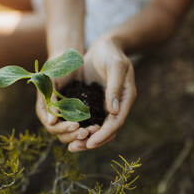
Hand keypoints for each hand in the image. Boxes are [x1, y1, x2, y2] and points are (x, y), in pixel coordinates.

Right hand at [36, 52, 96, 143]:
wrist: (68, 60)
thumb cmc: (57, 67)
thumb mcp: (51, 81)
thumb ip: (50, 100)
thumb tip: (51, 122)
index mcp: (44, 110)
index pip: (52, 127)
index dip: (63, 128)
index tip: (76, 124)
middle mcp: (53, 116)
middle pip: (62, 134)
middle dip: (74, 135)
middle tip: (87, 131)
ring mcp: (65, 116)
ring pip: (72, 133)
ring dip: (83, 134)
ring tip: (95, 130)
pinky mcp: (76, 114)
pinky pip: (82, 125)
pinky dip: (89, 127)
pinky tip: (99, 125)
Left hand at [68, 36, 136, 151]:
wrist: (105, 45)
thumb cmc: (112, 53)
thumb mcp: (116, 67)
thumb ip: (114, 88)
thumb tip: (113, 112)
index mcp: (126, 98)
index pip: (116, 122)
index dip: (104, 134)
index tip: (90, 143)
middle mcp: (117, 105)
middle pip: (107, 130)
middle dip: (92, 141)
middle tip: (75, 148)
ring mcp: (106, 105)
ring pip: (97, 127)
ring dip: (84, 137)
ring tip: (70, 146)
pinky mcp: (95, 102)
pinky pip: (88, 119)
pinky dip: (80, 126)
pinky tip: (67, 131)